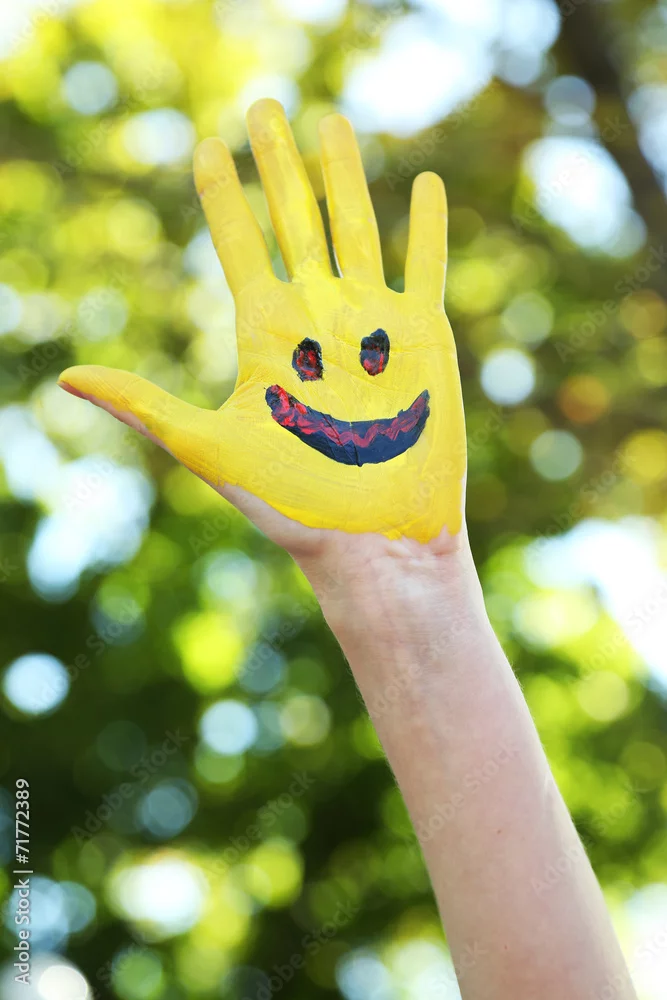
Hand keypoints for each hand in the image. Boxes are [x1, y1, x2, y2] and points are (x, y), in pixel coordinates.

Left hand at [58, 99, 465, 559]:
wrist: (372, 538)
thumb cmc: (293, 503)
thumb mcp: (209, 448)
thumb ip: (145, 406)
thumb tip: (66, 379)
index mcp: (265, 334)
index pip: (236, 245)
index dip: (220, 193)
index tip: (205, 146)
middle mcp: (315, 317)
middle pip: (293, 218)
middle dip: (277, 163)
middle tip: (262, 106)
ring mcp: (370, 323)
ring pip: (355, 226)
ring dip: (343, 173)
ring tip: (330, 121)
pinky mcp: (422, 337)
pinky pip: (423, 266)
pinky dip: (426, 226)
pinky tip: (423, 185)